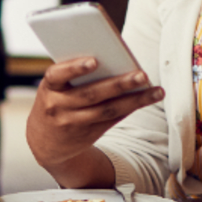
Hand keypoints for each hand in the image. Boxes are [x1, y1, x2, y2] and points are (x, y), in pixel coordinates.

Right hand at [27, 56, 162, 173]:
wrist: (45, 142)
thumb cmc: (55, 102)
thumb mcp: (54, 88)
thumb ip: (73, 75)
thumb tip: (113, 58)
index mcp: (49, 88)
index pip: (57, 75)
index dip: (74, 68)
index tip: (94, 60)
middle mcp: (59, 107)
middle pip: (92, 95)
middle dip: (119, 84)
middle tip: (142, 75)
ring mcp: (74, 123)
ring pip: (108, 110)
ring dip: (135, 100)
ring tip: (156, 91)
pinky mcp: (88, 134)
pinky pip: (112, 120)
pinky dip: (130, 108)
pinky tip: (146, 99)